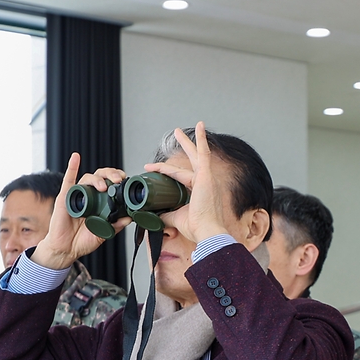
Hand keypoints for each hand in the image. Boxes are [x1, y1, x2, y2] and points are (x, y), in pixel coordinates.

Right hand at [32, 154, 132, 269]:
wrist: (66, 249)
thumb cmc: (82, 240)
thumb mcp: (104, 232)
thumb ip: (116, 225)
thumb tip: (130, 217)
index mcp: (98, 202)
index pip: (109, 183)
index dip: (117, 178)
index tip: (125, 179)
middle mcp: (88, 196)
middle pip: (100, 177)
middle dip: (110, 174)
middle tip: (118, 180)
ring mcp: (76, 196)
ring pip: (87, 178)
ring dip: (97, 178)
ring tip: (104, 186)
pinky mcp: (64, 198)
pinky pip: (68, 180)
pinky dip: (72, 167)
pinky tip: (76, 157)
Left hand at [143, 121, 230, 243]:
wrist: (207, 232)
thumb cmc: (198, 228)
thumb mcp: (176, 219)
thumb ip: (166, 214)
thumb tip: (154, 214)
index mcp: (200, 192)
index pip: (180, 177)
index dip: (166, 172)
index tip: (152, 169)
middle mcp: (206, 183)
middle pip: (192, 160)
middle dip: (184, 146)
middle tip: (177, 133)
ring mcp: (207, 179)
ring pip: (195, 155)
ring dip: (188, 141)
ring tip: (180, 129)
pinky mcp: (206, 177)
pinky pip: (203, 154)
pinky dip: (202, 140)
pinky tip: (199, 127)